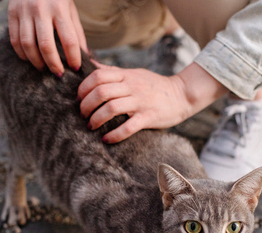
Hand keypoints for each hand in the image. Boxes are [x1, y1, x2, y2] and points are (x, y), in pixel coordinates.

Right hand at [7, 0, 86, 75]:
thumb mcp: (70, 9)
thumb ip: (76, 32)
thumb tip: (84, 56)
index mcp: (60, 8)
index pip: (69, 40)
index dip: (73, 58)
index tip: (76, 68)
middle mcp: (41, 10)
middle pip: (46, 46)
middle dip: (54, 64)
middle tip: (59, 74)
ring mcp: (24, 11)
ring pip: (28, 45)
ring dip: (36, 62)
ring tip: (44, 68)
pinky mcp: (12, 13)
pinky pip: (15, 39)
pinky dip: (22, 54)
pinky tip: (29, 59)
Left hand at [77, 62, 228, 142]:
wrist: (182, 95)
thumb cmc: (154, 86)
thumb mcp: (133, 73)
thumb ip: (112, 71)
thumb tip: (90, 64)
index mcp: (127, 75)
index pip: (97, 76)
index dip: (83, 88)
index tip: (79, 99)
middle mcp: (132, 86)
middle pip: (101, 92)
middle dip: (86, 105)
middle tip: (83, 115)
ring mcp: (141, 102)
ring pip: (111, 108)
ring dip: (96, 119)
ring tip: (91, 126)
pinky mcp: (149, 117)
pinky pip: (128, 127)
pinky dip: (114, 135)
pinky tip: (107, 139)